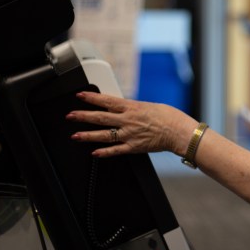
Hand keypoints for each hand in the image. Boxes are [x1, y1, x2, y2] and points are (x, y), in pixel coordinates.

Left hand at [66, 91, 196, 157]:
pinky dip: (104, 152)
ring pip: (104, 135)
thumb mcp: (150, 106)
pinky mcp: (134, 147)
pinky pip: (116, 150)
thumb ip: (134, 108)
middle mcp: (128, 120)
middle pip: (100, 117)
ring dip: (88, 135)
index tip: (80, 96)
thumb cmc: (169, 117)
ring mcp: (129, 134)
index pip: (107, 101)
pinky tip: (94, 153)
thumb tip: (125, 108)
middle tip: (70, 116)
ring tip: (75, 136)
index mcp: (132, 107)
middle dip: (83, 116)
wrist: (179, 132)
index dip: (92, 98)